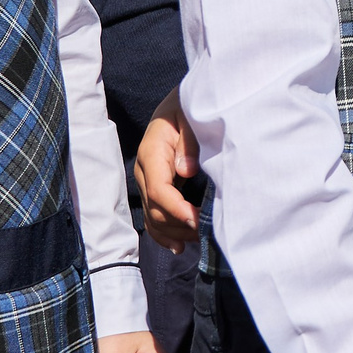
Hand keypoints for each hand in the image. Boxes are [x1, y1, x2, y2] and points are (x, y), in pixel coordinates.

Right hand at [134, 93, 201, 253]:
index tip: (198, 221)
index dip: (177, 210)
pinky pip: (152, 216)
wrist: (177, 105)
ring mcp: (146, 181)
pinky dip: (164, 234)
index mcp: (152, 151)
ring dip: (175, 233)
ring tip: (199, 240)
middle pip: (155, 210)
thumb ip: (189, 141)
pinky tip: (179, 247)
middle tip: (209, 232)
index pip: (159, 190)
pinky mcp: (153, 187)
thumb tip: (185, 170)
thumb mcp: (190, 115)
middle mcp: (144, 170)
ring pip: (152, 218)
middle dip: (180, 226)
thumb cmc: (187, 107)